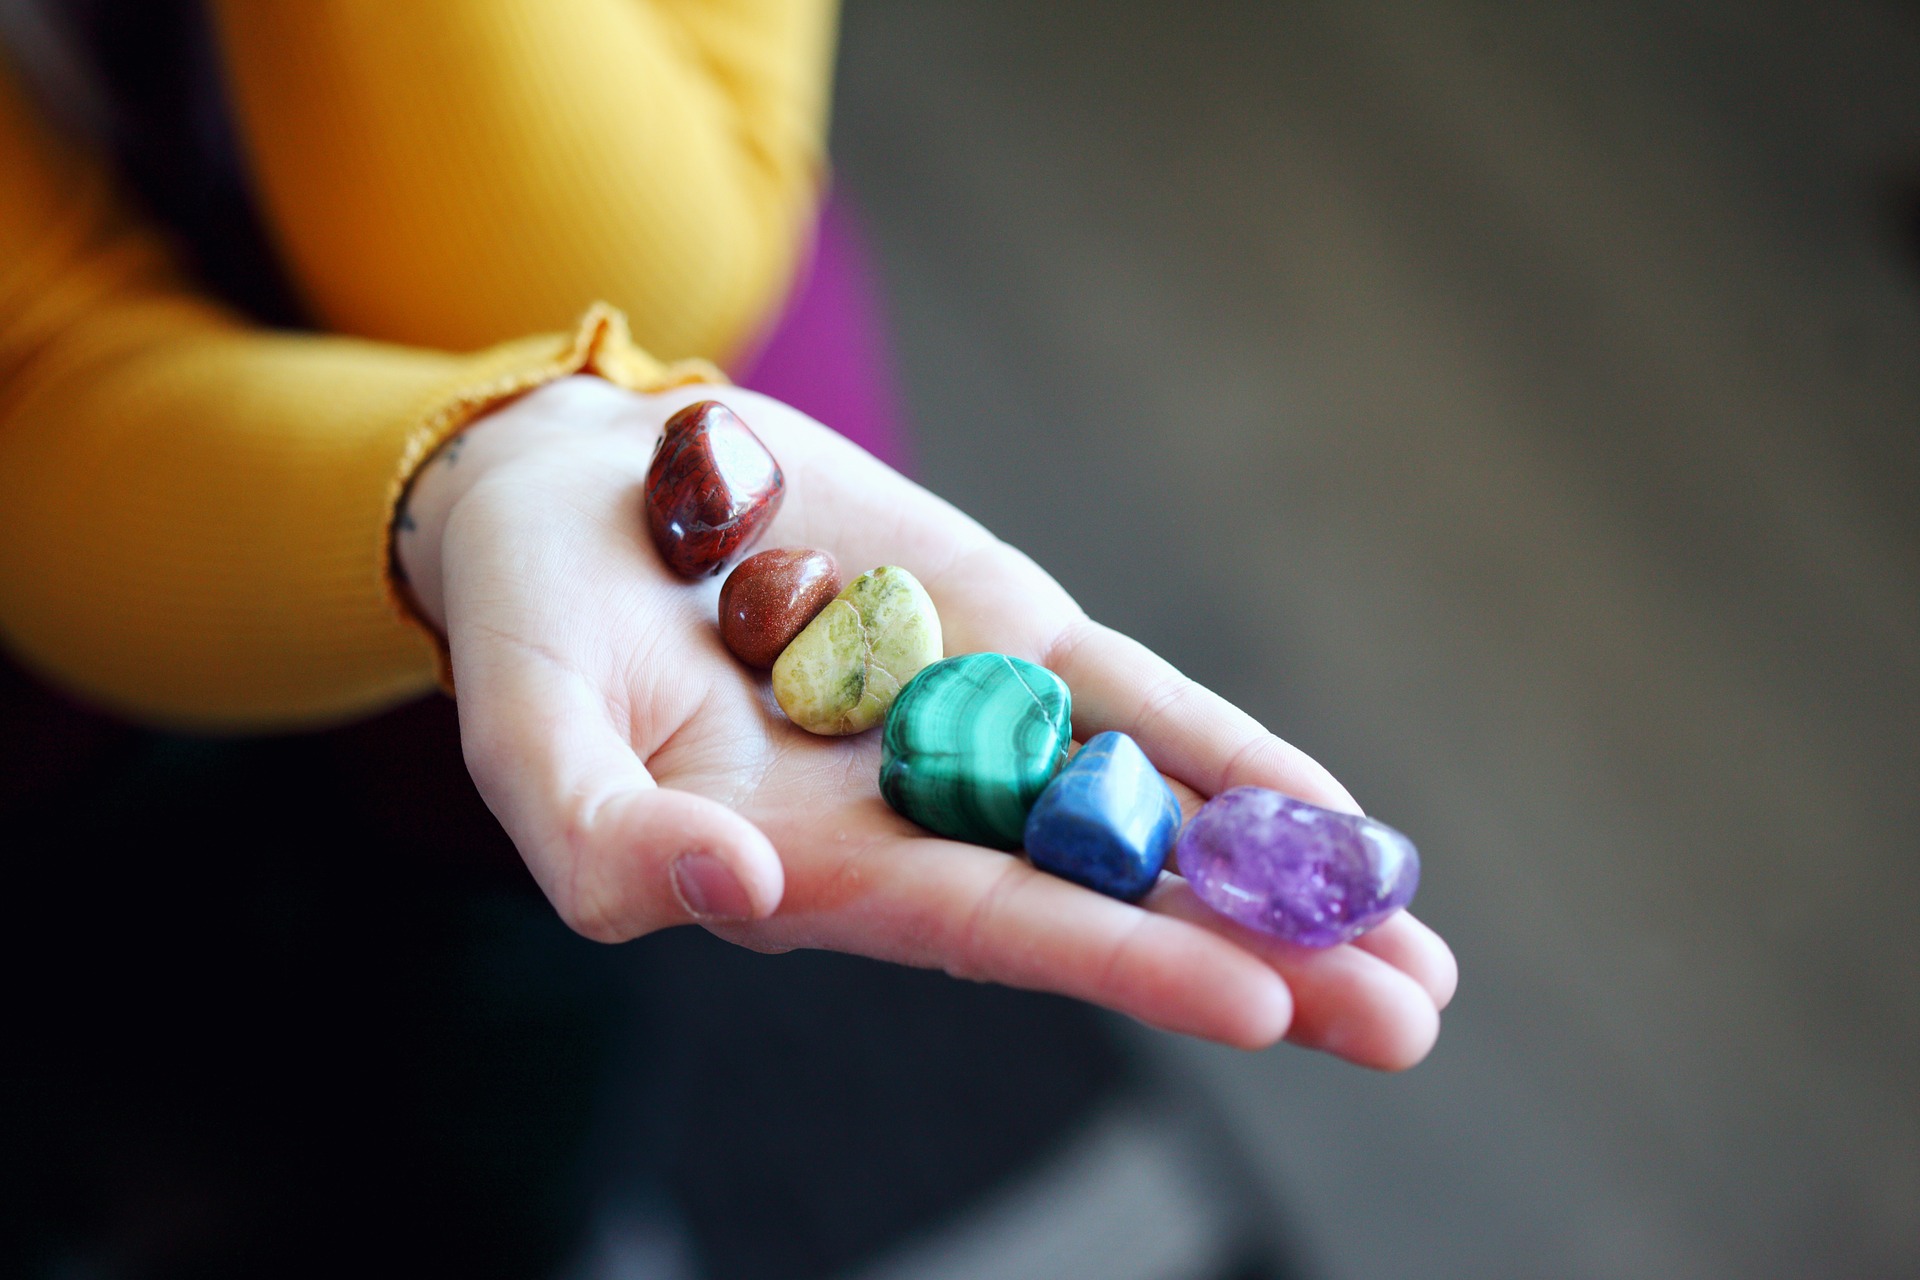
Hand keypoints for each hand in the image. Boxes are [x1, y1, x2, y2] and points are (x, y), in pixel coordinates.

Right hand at [398, 377, 1456, 1067]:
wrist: (573, 497)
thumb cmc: (526, 637)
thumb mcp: (526, 745)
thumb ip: (604, 839)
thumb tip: (735, 896)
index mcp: (817, 867)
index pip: (990, 927)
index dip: (1120, 961)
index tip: (1259, 1004)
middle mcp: (919, 815)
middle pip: (1108, 896)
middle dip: (1255, 958)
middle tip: (1404, 1022)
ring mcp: (976, 720)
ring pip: (1146, 810)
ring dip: (1275, 874)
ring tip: (1412, 946)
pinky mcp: (1005, 627)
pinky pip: (1131, 699)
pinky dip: (1226, 754)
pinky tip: (1326, 813)